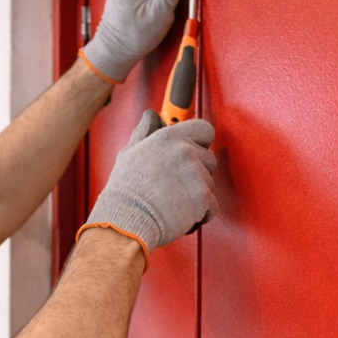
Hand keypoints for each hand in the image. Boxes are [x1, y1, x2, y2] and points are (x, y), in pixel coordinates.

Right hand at [81, 110, 216, 255]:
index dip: (201, 142)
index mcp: (170, 138)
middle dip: (197, 172)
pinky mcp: (203, 199)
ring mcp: (196, 176)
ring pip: (210, 184)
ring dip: (196, 194)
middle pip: (209, 159)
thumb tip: (150, 115)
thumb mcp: (129, 153)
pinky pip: (212, 206)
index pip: (204, 129)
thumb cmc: (125, 191)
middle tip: (175, 185)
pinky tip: (182, 214)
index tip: (194, 151)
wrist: (127, 221)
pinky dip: (201, 214)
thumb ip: (145, 131)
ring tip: (173, 201)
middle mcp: (186, 152)